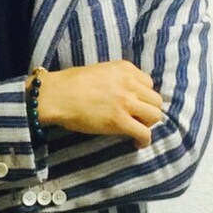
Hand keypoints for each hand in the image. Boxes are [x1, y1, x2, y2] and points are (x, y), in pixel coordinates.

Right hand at [34, 61, 163, 149]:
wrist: (57, 95)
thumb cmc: (70, 83)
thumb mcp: (100, 71)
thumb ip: (117, 79)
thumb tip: (124, 94)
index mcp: (125, 69)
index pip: (149, 83)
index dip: (143, 96)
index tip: (135, 104)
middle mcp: (130, 84)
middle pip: (156, 100)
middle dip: (148, 110)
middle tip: (137, 119)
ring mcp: (126, 102)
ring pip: (155, 116)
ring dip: (148, 124)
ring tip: (136, 130)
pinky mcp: (120, 121)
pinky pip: (144, 133)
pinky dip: (144, 140)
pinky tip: (137, 143)